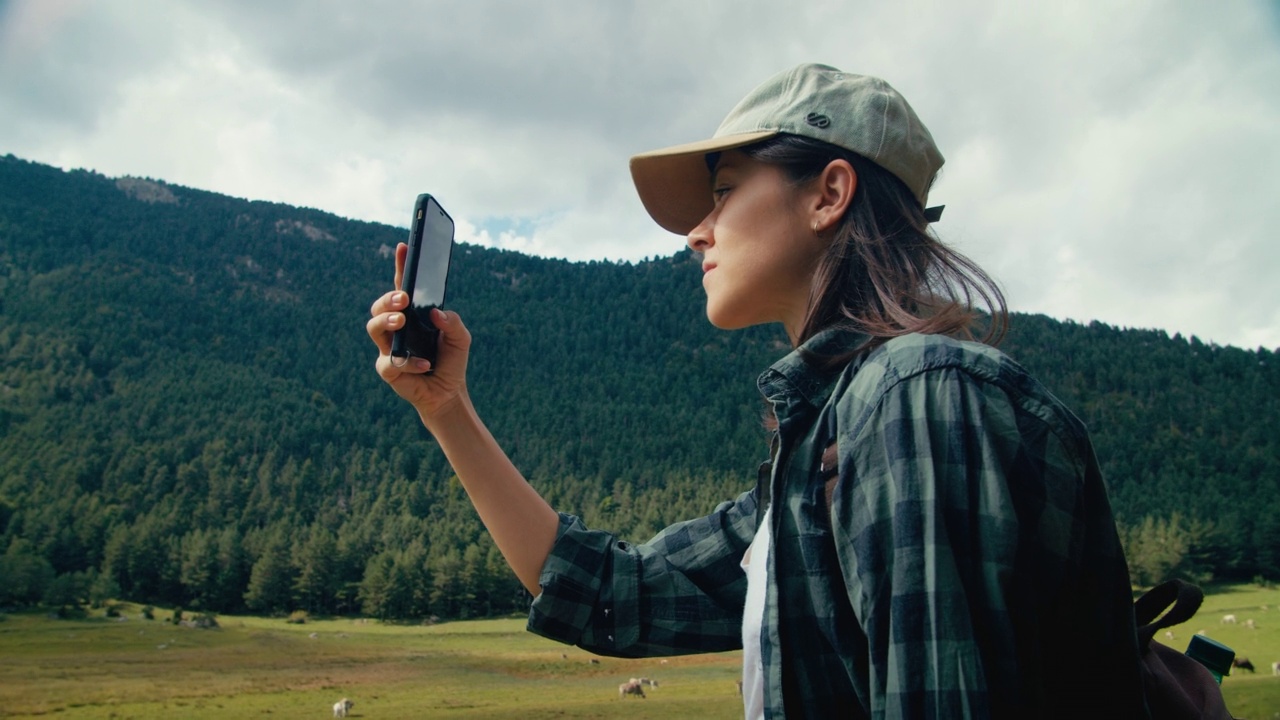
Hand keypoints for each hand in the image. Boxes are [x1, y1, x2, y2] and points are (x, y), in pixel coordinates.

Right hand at [367, 242, 472, 420]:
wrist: (448, 393)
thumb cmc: (450, 360)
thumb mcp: (461, 337)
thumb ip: (452, 322)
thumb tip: (436, 313)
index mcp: (412, 314)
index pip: (403, 285)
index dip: (402, 266)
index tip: (404, 246)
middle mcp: (396, 328)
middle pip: (380, 304)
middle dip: (388, 298)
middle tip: (404, 298)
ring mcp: (389, 347)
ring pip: (374, 327)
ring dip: (386, 320)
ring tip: (401, 320)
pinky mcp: (388, 370)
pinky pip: (390, 362)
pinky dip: (410, 362)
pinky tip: (426, 364)